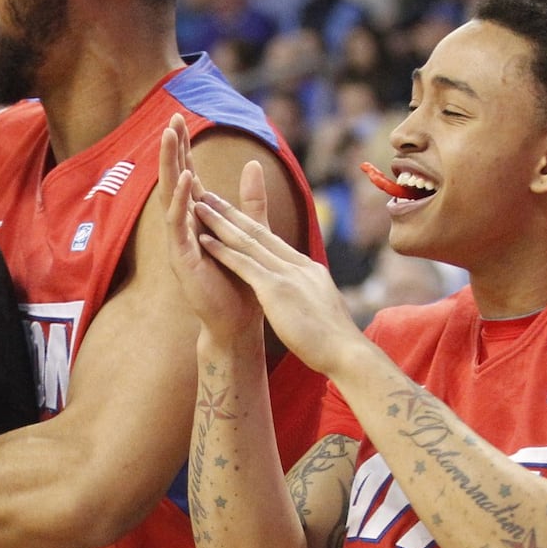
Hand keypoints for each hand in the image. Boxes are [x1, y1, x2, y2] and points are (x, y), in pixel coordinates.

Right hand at [158, 115, 261, 344]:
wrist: (236, 323)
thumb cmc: (239, 283)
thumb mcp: (249, 232)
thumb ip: (250, 201)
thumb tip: (253, 163)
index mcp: (198, 220)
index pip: (187, 176)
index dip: (183, 149)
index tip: (180, 120)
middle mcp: (183, 227)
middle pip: (173, 179)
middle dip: (172, 149)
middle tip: (171, 118)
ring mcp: (179, 242)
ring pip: (170, 196)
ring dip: (170, 165)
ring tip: (169, 137)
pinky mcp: (181, 259)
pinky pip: (177, 224)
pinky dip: (180, 200)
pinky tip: (185, 179)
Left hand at [189, 163, 368, 377]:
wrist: (347, 353)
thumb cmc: (334, 340)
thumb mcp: (321, 308)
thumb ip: (309, 295)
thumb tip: (307, 296)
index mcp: (307, 269)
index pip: (273, 241)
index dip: (249, 224)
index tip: (231, 212)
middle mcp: (297, 265)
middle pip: (258, 232)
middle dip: (231, 212)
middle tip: (209, 195)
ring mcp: (287, 275)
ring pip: (248, 241)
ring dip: (220, 223)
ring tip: (199, 206)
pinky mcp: (277, 290)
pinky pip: (244, 265)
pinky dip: (222, 250)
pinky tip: (204, 240)